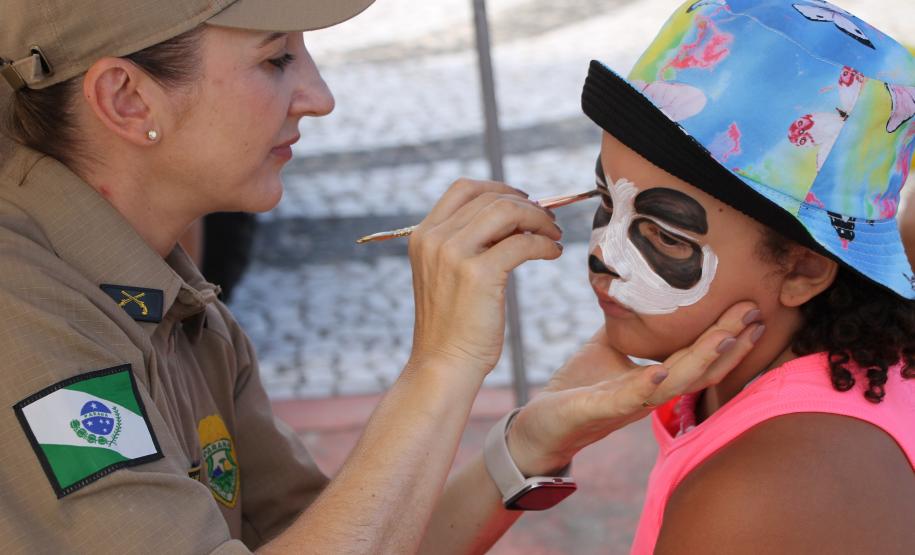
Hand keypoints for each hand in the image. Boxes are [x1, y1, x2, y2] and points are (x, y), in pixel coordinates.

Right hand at [406, 179, 562, 378]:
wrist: (443, 364)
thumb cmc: (453, 326)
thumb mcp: (448, 274)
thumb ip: (467, 243)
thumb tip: (513, 216)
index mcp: (423, 235)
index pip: (464, 189)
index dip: (499, 188)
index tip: (523, 202)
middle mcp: (434, 239)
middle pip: (490, 198)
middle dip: (527, 205)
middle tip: (548, 222)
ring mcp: (453, 254)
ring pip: (507, 212)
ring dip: (539, 220)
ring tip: (553, 236)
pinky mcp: (478, 273)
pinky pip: (523, 243)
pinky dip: (545, 245)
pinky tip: (553, 254)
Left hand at [506, 301, 762, 475]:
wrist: (540, 426)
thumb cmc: (577, 388)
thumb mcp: (607, 347)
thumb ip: (629, 323)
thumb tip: (640, 287)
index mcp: (652, 379)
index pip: (697, 356)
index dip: (726, 335)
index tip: (751, 309)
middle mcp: (648, 394)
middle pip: (698, 369)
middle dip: (728, 343)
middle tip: (755, 314)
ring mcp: (625, 404)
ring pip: (672, 384)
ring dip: (700, 361)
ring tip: (725, 336)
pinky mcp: (597, 411)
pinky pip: (626, 400)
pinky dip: (645, 387)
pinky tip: (660, 372)